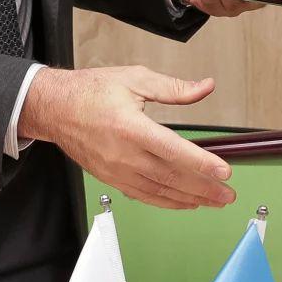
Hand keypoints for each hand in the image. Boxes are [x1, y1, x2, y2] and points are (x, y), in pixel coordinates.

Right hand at [20, 66, 235, 208]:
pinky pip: (143, 195)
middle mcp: (123, 154)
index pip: (173, 150)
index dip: (201, 163)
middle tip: (227, 195)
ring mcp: (116, 170)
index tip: (224, 172)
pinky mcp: (111, 178)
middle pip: (170, 177)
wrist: (54, 109)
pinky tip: (184, 202)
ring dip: (189, 199)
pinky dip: (166, 202)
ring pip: (158, 191)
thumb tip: (205, 87)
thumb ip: (173, 88)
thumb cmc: (91, 91)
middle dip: (203, 189)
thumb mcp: (135, 79)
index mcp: (131, 127)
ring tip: (213, 202)